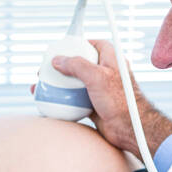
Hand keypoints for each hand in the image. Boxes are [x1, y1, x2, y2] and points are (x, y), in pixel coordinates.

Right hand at [30, 39, 171, 159]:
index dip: (80, 43)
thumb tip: (58, 60)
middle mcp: (106, 74)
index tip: (64, 47)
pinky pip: (75, 100)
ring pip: (76, 83)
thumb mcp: (97, 76)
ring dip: (60, 85)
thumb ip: (77, 65)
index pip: (96, 44)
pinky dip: (64, 100)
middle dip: (63, 66)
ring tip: (44, 86)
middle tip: (48, 69)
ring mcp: (100, 90)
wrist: (128, 128)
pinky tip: (52, 102)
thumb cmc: (120, 101)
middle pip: (81, 64)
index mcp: (112, 60)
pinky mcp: (94, 105)